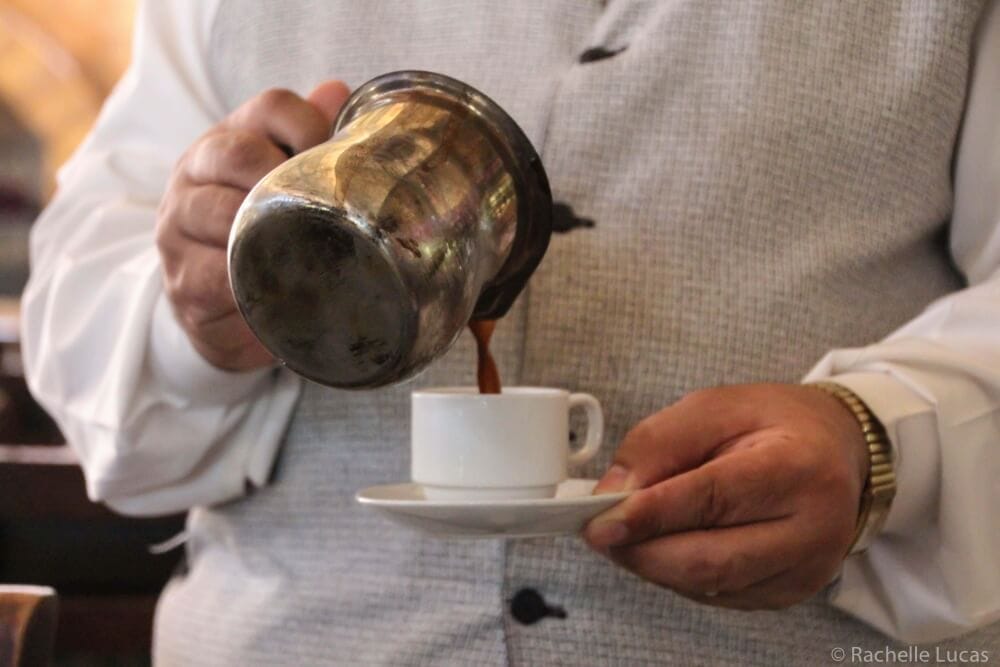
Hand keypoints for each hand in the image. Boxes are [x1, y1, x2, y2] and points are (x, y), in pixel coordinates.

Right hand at [155, 80, 350, 369]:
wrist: (213, 306)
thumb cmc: (258, 234)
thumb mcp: (283, 184)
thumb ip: (310, 140)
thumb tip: (338, 92)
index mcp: (230, 140)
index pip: (270, 107)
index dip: (309, 123)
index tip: (336, 156)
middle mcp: (195, 173)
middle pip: (237, 153)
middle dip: (283, 175)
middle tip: (321, 207)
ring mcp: (179, 225)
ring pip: (220, 212)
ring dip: (265, 228)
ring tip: (306, 247)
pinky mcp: (182, 279)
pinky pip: (217, 274)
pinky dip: (250, 279)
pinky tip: (280, 286)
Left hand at [583, 383, 869, 609]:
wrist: (837, 450)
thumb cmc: (774, 423)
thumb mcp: (713, 407)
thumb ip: (658, 444)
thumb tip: (611, 495)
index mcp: (797, 467)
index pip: (713, 499)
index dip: (650, 515)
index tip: (599, 522)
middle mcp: (813, 528)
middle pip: (709, 559)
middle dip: (641, 550)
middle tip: (599, 532)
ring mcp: (806, 569)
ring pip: (708, 584)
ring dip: (654, 564)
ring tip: (628, 533)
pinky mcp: (790, 593)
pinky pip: (717, 594)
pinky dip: (678, 574)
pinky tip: (665, 545)